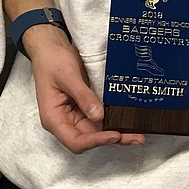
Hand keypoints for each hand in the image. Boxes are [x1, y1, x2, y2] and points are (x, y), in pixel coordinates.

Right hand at [24, 24, 143, 151]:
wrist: (50, 47)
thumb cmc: (52, 60)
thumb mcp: (68, 76)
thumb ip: (83, 96)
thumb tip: (99, 116)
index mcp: (54, 119)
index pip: (75, 141)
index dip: (95, 141)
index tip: (114, 135)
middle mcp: (65, 122)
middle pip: (89, 139)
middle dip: (111, 139)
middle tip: (135, 137)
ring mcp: (76, 115)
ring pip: (97, 131)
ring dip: (116, 133)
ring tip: (137, 134)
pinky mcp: (85, 107)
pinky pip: (100, 119)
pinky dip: (113, 121)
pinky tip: (128, 121)